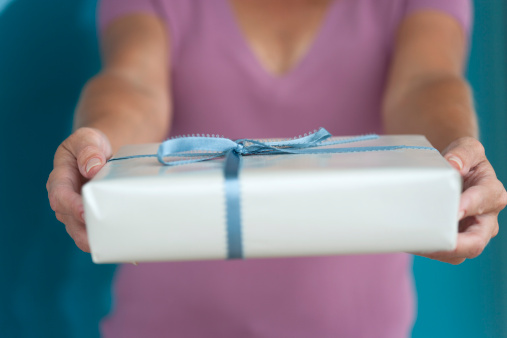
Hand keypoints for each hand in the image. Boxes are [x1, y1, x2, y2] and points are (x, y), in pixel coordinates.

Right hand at [46, 127, 111, 251]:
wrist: (99, 154)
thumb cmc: (91, 146)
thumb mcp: (87, 139)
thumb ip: (88, 150)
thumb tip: (92, 168)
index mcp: (60, 179)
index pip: (60, 196)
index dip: (72, 206)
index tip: (84, 212)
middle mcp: (66, 201)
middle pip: (71, 222)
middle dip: (85, 232)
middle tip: (103, 240)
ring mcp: (77, 213)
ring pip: (83, 234)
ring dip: (99, 243)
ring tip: (117, 250)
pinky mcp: (92, 220)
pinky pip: (97, 235)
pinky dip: (110, 245)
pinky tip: (128, 253)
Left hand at [421, 137, 506, 263]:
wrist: (453, 172)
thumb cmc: (461, 160)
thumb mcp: (466, 148)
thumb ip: (463, 153)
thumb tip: (454, 165)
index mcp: (492, 192)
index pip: (485, 200)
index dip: (470, 205)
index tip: (454, 210)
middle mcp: (486, 218)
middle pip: (477, 240)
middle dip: (456, 244)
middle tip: (434, 240)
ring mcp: (471, 233)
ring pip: (460, 253)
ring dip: (437, 250)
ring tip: (416, 244)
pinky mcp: (456, 242)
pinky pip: (445, 254)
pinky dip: (428, 250)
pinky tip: (412, 243)